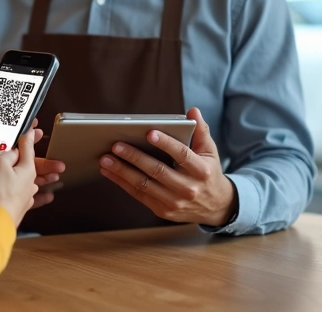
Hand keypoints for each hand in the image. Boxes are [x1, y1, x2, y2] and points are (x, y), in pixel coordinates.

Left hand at [0, 104, 64, 226]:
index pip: (9, 140)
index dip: (24, 134)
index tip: (37, 126)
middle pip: (20, 159)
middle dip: (40, 156)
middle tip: (55, 151)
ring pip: (21, 177)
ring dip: (41, 175)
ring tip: (57, 171)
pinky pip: (13, 193)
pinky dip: (31, 195)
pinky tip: (46, 193)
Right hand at [0, 128, 39, 226]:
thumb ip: (7, 154)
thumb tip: (13, 152)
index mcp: (28, 170)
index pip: (28, 149)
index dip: (28, 138)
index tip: (32, 131)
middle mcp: (28, 185)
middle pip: (22, 167)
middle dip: (14, 161)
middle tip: (13, 153)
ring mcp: (22, 199)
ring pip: (10, 184)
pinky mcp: (12, 210)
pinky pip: (0, 198)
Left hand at [99, 107, 236, 227]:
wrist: (216, 207)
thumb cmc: (208, 174)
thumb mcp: (210, 152)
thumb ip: (201, 131)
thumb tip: (193, 111)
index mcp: (201, 171)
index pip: (182, 155)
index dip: (165, 144)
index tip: (148, 132)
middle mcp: (188, 188)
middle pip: (157, 171)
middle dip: (134, 157)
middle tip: (116, 145)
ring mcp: (174, 201)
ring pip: (144, 184)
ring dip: (122, 171)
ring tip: (105, 159)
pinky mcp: (163, 210)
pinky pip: (139, 195)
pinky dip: (122, 183)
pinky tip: (109, 172)